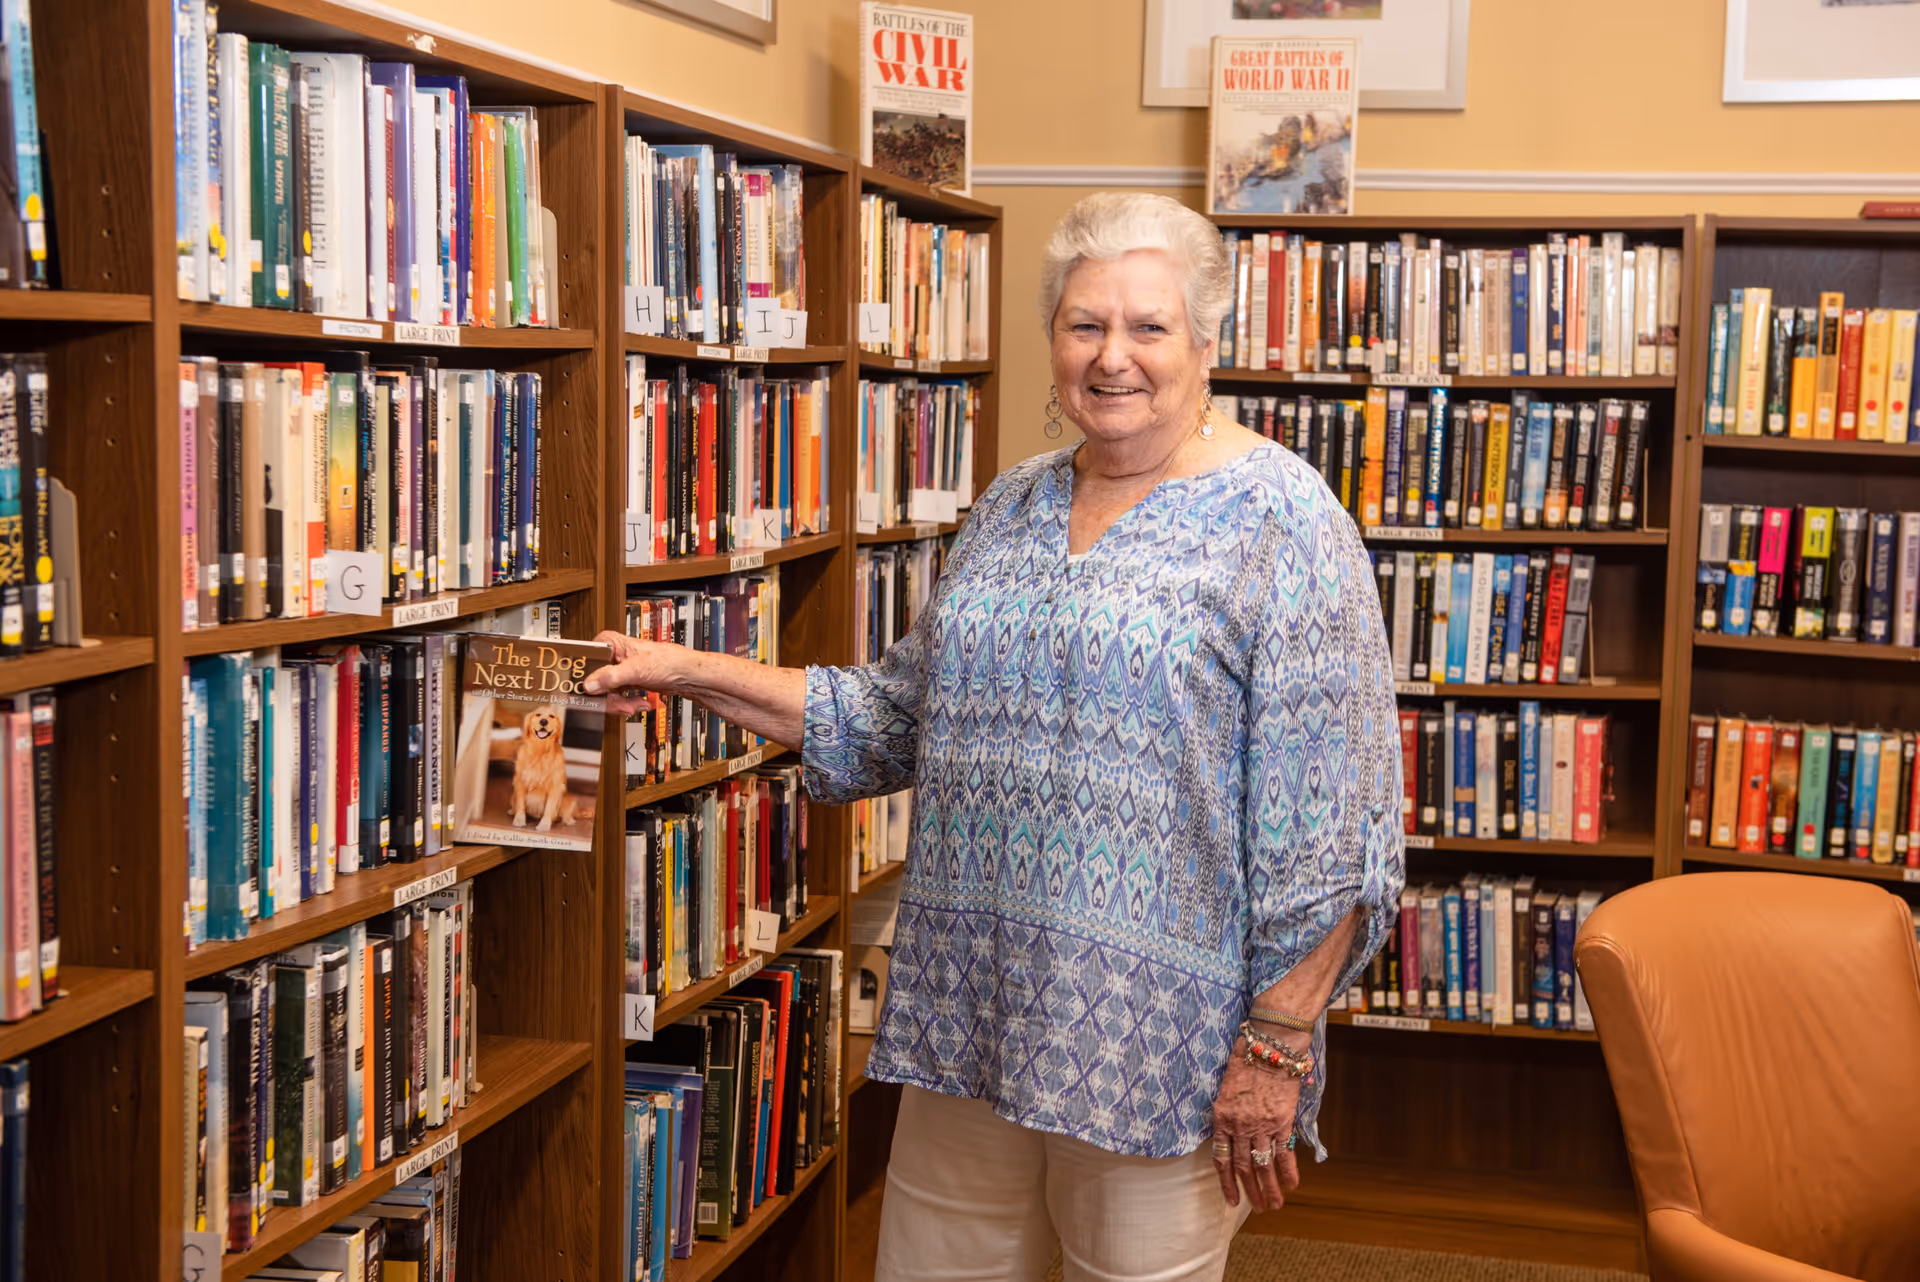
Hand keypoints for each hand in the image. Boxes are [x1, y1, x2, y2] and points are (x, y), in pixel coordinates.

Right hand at [583, 630, 683, 716]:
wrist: (686, 676)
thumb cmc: (669, 662)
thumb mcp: (635, 670)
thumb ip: (610, 677)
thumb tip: (589, 684)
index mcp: (610, 644)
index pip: (586, 660)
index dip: (587, 678)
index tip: (591, 693)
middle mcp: (611, 657)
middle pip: (594, 681)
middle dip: (609, 697)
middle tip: (620, 704)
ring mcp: (617, 671)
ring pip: (604, 693)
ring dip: (620, 704)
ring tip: (635, 705)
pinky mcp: (625, 683)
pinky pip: (616, 698)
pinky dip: (626, 704)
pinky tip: (638, 703)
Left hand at [1208, 1041, 1303, 1212]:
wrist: (1269, 1045)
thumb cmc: (1245, 1059)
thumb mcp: (1226, 1088)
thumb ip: (1227, 1113)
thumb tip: (1229, 1134)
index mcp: (1221, 1117)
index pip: (1221, 1159)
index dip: (1226, 1182)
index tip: (1231, 1200)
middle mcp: (1240, 1125)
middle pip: (1243, 1167)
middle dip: (1250, 1191)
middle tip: (1257, 1209)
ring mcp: (1261, 1125)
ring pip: (1263, 1165)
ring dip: (1269, 1189)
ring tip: (1274, 1206)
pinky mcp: (1282, 1121)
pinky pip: (1284, 1152)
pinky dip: (1288, 1171)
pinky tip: (1292, 1186)